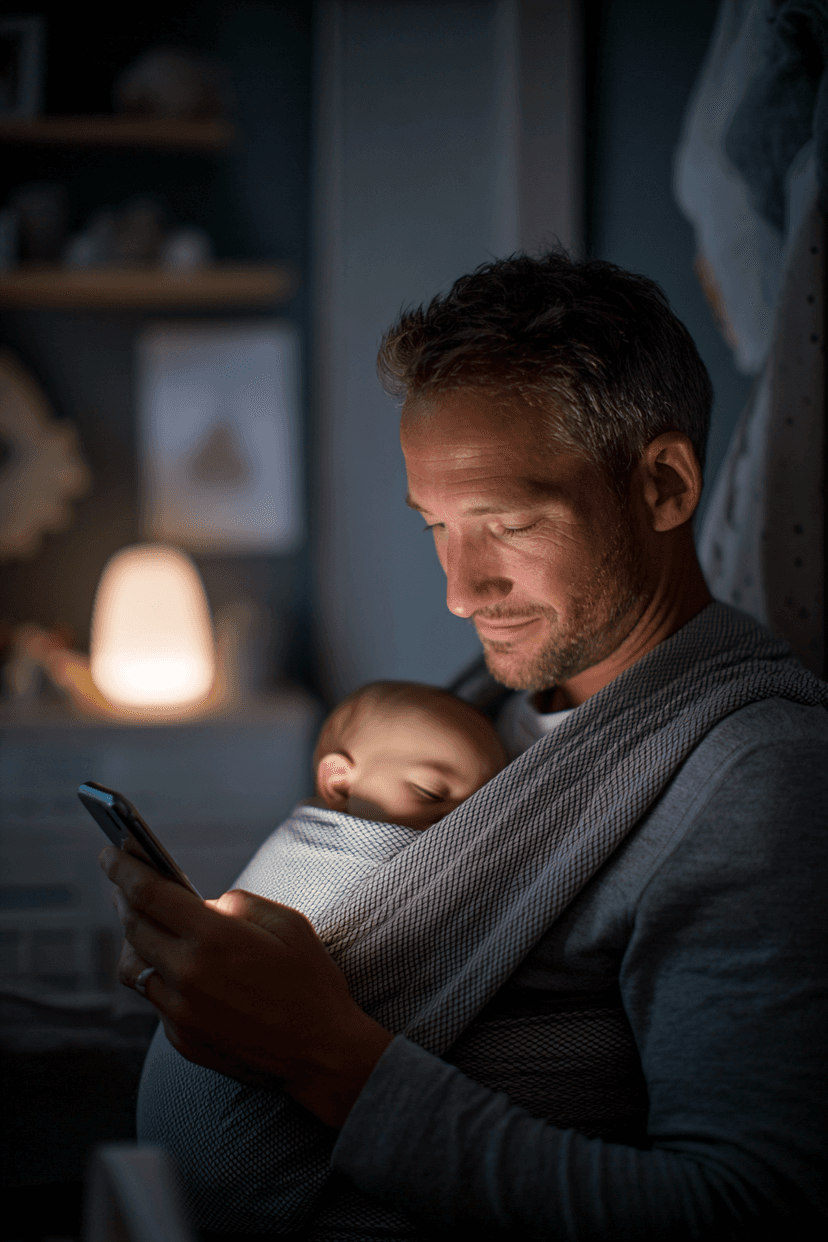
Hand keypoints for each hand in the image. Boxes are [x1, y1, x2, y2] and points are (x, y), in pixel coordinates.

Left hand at [101, 846, 392, 1126]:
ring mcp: (180, 1012)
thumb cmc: (310, 982)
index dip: (123, 868)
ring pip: (135, 967)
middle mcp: (187, 976)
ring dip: (134, 940)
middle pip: (133, 927)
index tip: (110, 852)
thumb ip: (237, 903)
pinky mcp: (182, 1039)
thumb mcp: (287, 923)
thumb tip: (204, 906)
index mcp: (213, 939)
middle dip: (123, 898)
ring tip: (146, 924)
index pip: (148, 893)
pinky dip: (160, 977)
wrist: (322, 1052)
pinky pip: (156, 999)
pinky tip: (178, 968)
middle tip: (123, 883)